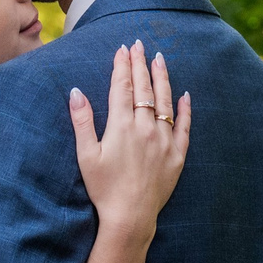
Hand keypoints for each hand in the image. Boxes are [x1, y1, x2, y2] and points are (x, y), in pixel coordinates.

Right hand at [68, 41, 190, 246]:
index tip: (122, 49)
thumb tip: (76, 91)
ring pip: (165, 102)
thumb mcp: (86, 155)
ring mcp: (164, 141)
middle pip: (144, 89)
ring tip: (159, 59)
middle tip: (139, 45)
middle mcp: (146, 128)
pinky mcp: (177, 155)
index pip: (122, 88)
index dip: (122, 66)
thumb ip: (82, 121)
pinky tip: (185, 95)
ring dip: (162, 78)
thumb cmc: (103, 188)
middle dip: (140, 65)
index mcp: (122, 126)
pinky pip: (185, 127)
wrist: (130, 217)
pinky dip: (186, 109)